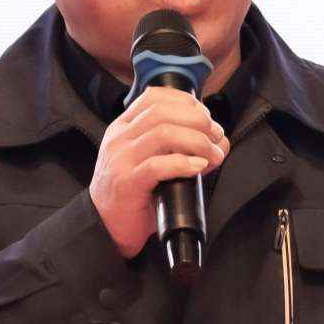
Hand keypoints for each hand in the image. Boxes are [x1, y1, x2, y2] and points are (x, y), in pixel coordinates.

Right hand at [87, 84, 226, 255]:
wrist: (104, 226)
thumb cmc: (132, 195)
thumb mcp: (152, 163)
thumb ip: (179, 148)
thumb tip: (219, 143)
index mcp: (124, 127)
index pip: (155, 97)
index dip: (186, 101)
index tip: (206, 116)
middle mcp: (120, 138)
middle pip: (163, 111)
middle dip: (198, 120)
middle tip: (216, 137)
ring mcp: (121, 159)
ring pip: (163, 133)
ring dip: (197, 141)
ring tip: (213, 154)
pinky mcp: (126, 183)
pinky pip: (157, 165)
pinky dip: (183, 163)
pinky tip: (198, 167)